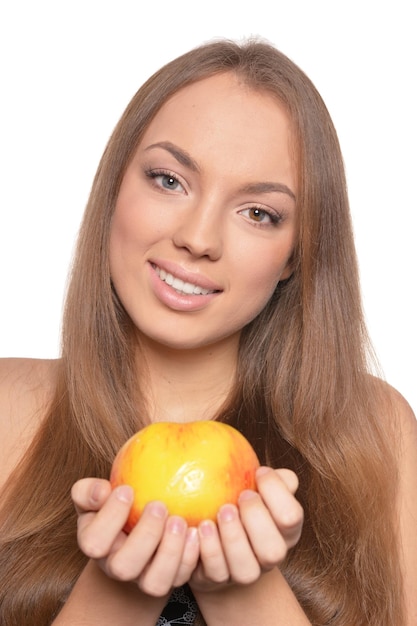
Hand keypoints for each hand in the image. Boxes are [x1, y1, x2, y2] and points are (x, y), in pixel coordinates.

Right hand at [71, 478, 199, 596]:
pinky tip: (195, 531)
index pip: (94, 542)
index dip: (110, 517)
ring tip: (179, 520)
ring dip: (170, 552)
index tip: (128, 489)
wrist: (134, 532)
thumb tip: (102, 490)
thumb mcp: (96, 496)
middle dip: (145, 536)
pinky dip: (189, 556)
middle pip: (124, 568)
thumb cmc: (115, 506)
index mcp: (96, 545)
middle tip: (158, 506)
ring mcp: (143, 578)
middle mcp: (117, 567)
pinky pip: (180, 577)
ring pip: (154, 583)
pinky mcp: (169, 579)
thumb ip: (89, 491)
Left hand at [190, 466, 302, 592]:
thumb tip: (266, 471)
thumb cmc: (243, 505)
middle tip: (239, 497)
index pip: (292, 516)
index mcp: (285, 530)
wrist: (220, 544)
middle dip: (255, 520)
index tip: (259, 472)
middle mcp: (270, 556)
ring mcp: (246, 572)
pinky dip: (207, 549)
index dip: (277, 493)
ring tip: (217, 513)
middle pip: (274, 550)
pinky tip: (198, 528)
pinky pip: (215, 571)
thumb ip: (270, 478)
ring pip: (246, 569)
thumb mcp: (259, 489)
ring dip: (231, 538)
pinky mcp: (218, 579)